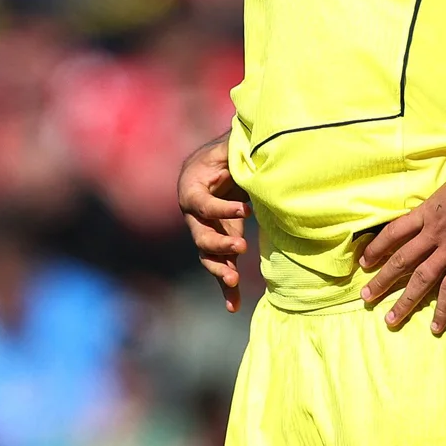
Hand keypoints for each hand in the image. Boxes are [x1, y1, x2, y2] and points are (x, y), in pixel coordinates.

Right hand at [178, 134, 249, 312]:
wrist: (217, 167)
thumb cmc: (223, 153)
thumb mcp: (227, 147)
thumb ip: (236, 147)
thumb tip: (253, 138)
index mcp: (192, 189)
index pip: (201, 204)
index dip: (220, 209)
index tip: (245, 209)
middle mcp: (194, 215)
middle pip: (200, 236)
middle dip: (219, 244)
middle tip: (241, 246)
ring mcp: (205, 232)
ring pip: (207, 256)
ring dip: (220, 269)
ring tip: (234, 281)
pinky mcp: (219, 243)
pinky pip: (219, 268)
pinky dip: (225, 288)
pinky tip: (233, 306)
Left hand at [358, 168, 445, 333]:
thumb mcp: (443, 192)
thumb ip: (434, 209)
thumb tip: (428, 219)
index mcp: (424, 214)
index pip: (393, 233)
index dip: (377, 248)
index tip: (364, 262)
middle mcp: (432, 234)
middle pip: (401, 260)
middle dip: (382, 280)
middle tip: (366, 297)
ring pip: (422, 279)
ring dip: (405, 301)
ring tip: (390, 319)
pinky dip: (443, 309)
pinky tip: (434, 326)